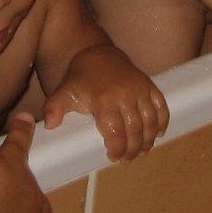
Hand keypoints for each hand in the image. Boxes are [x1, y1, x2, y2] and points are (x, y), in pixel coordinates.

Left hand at [43, 48, 169, 159]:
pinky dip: (162, 122)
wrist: (100, 53)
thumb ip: (54, 108)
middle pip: (134, 130)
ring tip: (141, 152)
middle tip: (127, 159)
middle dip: (132, 149)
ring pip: (150, 121)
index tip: (113, 157)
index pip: (115, 131)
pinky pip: (161, 107)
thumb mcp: (64, 91)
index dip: (117, 148)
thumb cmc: (81, 77)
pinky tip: (158, 134)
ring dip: (148, 140)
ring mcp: (140, 90)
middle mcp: (125, 95)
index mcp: (104, 99)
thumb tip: (50, 125)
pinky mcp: (150, 86)